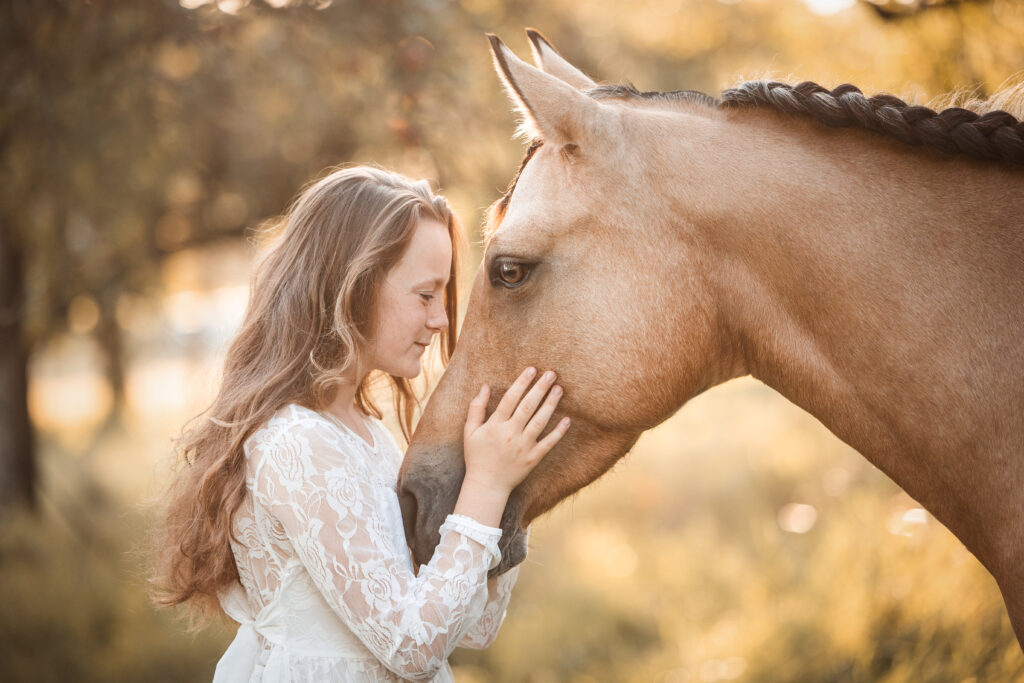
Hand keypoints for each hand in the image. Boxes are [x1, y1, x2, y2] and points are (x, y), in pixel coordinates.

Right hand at [453, 367, 569, 526]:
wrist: (486, 486)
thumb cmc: (477, 457)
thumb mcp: (470, 432)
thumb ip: (476, 408)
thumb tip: (484, 386)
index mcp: (495, 425)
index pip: (510, 399)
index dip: (522, 383)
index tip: (532, 370)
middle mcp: (510, 434)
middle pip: (528, 406)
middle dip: (540, 388)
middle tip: (551, 373)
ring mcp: (523, 446)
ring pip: (540, 421)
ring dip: (550, 404)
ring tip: (559, 389)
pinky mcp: (533, 458)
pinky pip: (548, 443)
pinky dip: (558, 432)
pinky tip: (567, 419)